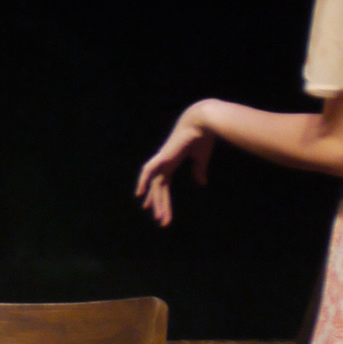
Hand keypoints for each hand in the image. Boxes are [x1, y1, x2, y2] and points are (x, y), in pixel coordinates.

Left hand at [136, 104, 214, 227]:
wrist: (203, 123)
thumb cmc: (203, 138)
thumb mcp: (201, 159)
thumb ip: (199, 170)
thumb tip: (201, 183)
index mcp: (172, 163)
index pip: (163, 185)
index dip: (162, 199)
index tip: (160, 212)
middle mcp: (164, 163)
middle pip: (159, 189)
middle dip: (160, 205)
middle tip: (161, 221)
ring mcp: (162, 159)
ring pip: (155, 184)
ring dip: (155, 200)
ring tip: (156, 216)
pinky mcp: (162, 156)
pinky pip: (148, 170)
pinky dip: (143, 181)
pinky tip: (139, 194)